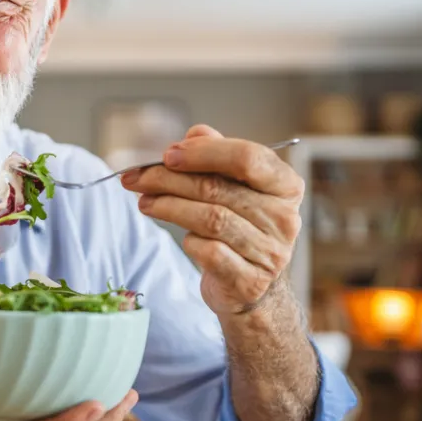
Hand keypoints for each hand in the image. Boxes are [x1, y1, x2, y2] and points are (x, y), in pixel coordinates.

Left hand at [121, 124, 303, 315]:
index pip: (247, 157)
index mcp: (285, 186)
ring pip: (210, 219)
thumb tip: (194, 135)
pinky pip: (209, 252)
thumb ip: (217, 156)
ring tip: (145, 202)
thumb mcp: (234, 187)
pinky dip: (189, 241)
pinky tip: (182, 237)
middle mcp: (284, 218)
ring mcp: (270, 251)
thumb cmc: (240, 227)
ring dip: (169, 207)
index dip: (204, 152)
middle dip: (169, 180)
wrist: (251, 285)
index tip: (167, 154)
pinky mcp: (249, 280)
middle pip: (218, 188)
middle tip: (136, 178)